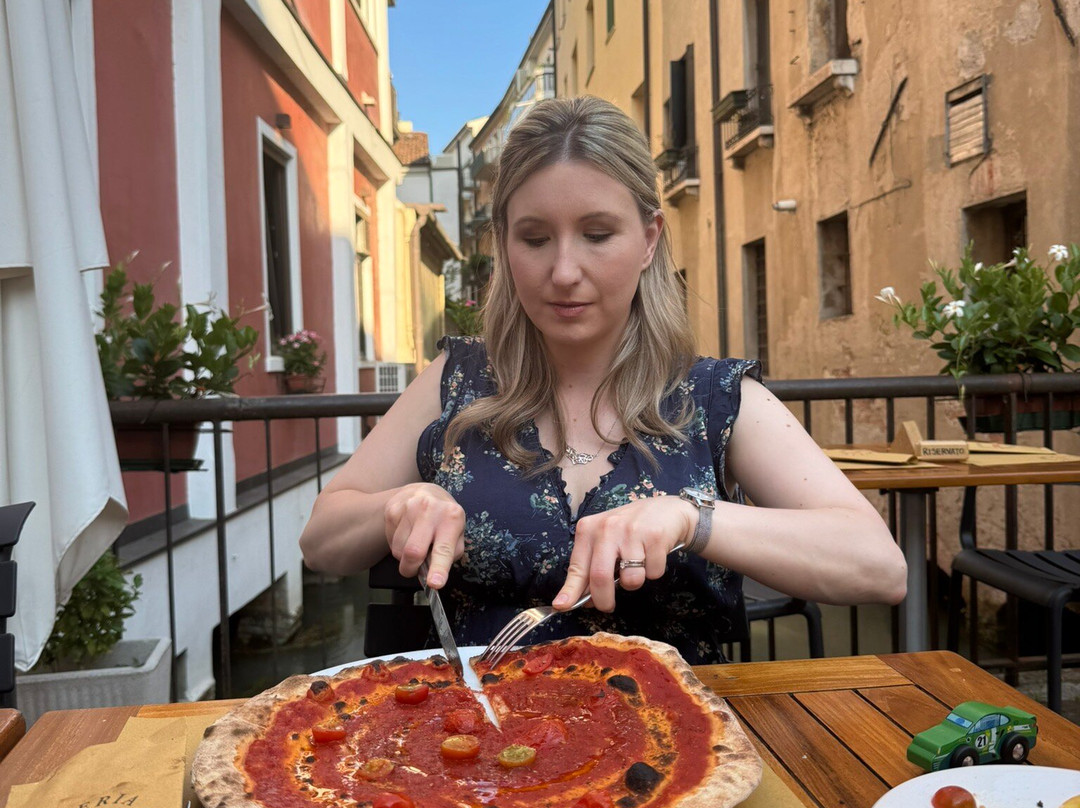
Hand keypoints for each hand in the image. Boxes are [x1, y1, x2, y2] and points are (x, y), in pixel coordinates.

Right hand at [384, 483, 464, 588]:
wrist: (424, 491)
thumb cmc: (444, 517)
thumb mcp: (458, 532)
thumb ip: (450, 554)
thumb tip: (435, 574)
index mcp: (451, 518)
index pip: (443, 549)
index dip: (438, 569)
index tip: (434, 583)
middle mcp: (430, 510)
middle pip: (413, 552)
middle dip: (411, 569)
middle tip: (413, 570)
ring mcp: (408, 508)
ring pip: (398, 550)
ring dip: (403, 557)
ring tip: (414, 545)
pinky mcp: (392, 510)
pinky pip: (390, 541)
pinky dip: (397, 545)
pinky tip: (406, 534)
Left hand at [552, 495, 696, 611]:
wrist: (668, 510)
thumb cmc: (631, 529)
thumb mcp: (605, 540)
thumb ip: (592, 565)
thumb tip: (583, 599)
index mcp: (589, 529)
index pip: (577, 567)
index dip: (570, 591)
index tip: (561, 606)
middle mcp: (607, 528)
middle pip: (600, 577)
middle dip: (603, 600)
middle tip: (607, 606)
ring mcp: (631, 531)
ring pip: (630, 580)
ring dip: (634, 582)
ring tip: (638, 565)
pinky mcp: (655, 536)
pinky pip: (653, 573)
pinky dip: (654, 571)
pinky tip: (653, 554)